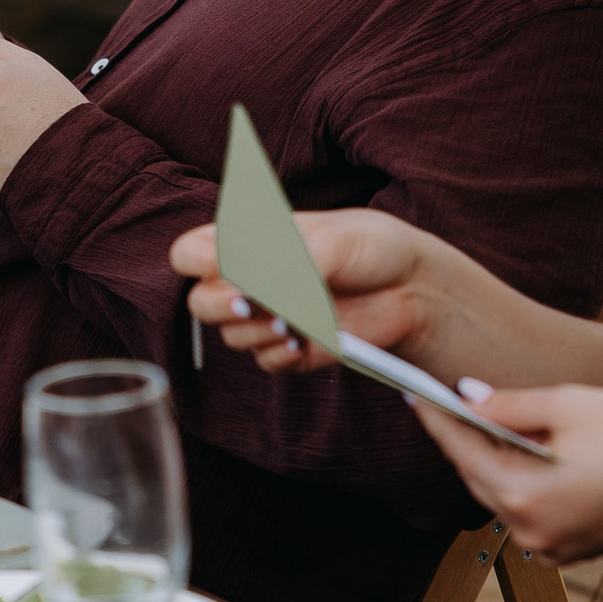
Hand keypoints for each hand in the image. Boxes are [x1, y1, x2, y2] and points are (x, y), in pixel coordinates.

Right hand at [170, 209, 449, 374]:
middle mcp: (250, 281)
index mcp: (246, 241)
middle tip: (251, 301)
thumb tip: (247, 282)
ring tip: (292, 318)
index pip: (189, 252)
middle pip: (199, 302)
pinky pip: (264, 361)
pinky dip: (279, 353)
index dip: (195, 261)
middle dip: (219, 304)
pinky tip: (303, 340)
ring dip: (256, 329)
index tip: (223, 263)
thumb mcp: (327, 240)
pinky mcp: (291, 349)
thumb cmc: (369, 247)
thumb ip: (283, 260)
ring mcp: (269, 317)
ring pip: (231, 335)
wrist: (412, 287)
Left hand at [411, 383, 602, 563]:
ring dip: (493, 457)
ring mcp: (553, 547)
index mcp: (525, 496)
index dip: (435, 415)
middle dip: (463, 435)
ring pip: (503, 493)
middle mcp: (532, 532)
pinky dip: (522, 479)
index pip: (461, 449)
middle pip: (478, 475)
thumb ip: (510, 405)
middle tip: (444, 394)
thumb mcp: (572, 405)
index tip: (411, 388)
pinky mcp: (573, 549)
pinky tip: (527, 448)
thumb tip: (467, 397)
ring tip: (485, 414)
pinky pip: (530, 510)